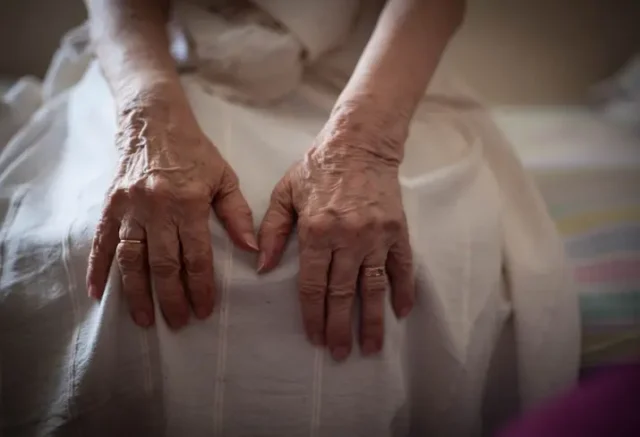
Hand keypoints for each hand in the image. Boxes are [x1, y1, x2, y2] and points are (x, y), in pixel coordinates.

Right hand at [87, 91, 256, 328]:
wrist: (153, 122)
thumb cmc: (194, 152)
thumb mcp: (223, 178)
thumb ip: (237, 214)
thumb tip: (251, 249)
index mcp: (187, 203)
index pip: (196, 255)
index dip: (201, 286)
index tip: (205, 309)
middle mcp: (155, 208)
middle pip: (163, 264)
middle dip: (172, 298)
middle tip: (179, 322)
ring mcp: (128, 208)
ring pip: (131, 259)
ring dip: (136, 293)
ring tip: (144, 320)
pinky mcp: (110, 206)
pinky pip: (101, 243)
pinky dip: (98, 269)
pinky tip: (98, 294)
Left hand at [258, 108, 414, 360]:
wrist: (358, 143)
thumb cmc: (317, 168)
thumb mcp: (285, 193)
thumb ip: (271, 230)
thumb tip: (261, 267)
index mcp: (316, 231)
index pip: (312, 285)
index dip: (312, 315)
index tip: (315, 337)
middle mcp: (348, 238)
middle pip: (342, 294)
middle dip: (340, 328)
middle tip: (340, 354)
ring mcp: (376, 236)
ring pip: (373, 288)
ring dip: (372, 321)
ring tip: (371, 348)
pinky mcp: (397, 231)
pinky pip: (402, 267)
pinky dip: (403, 291)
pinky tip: (401, 313)